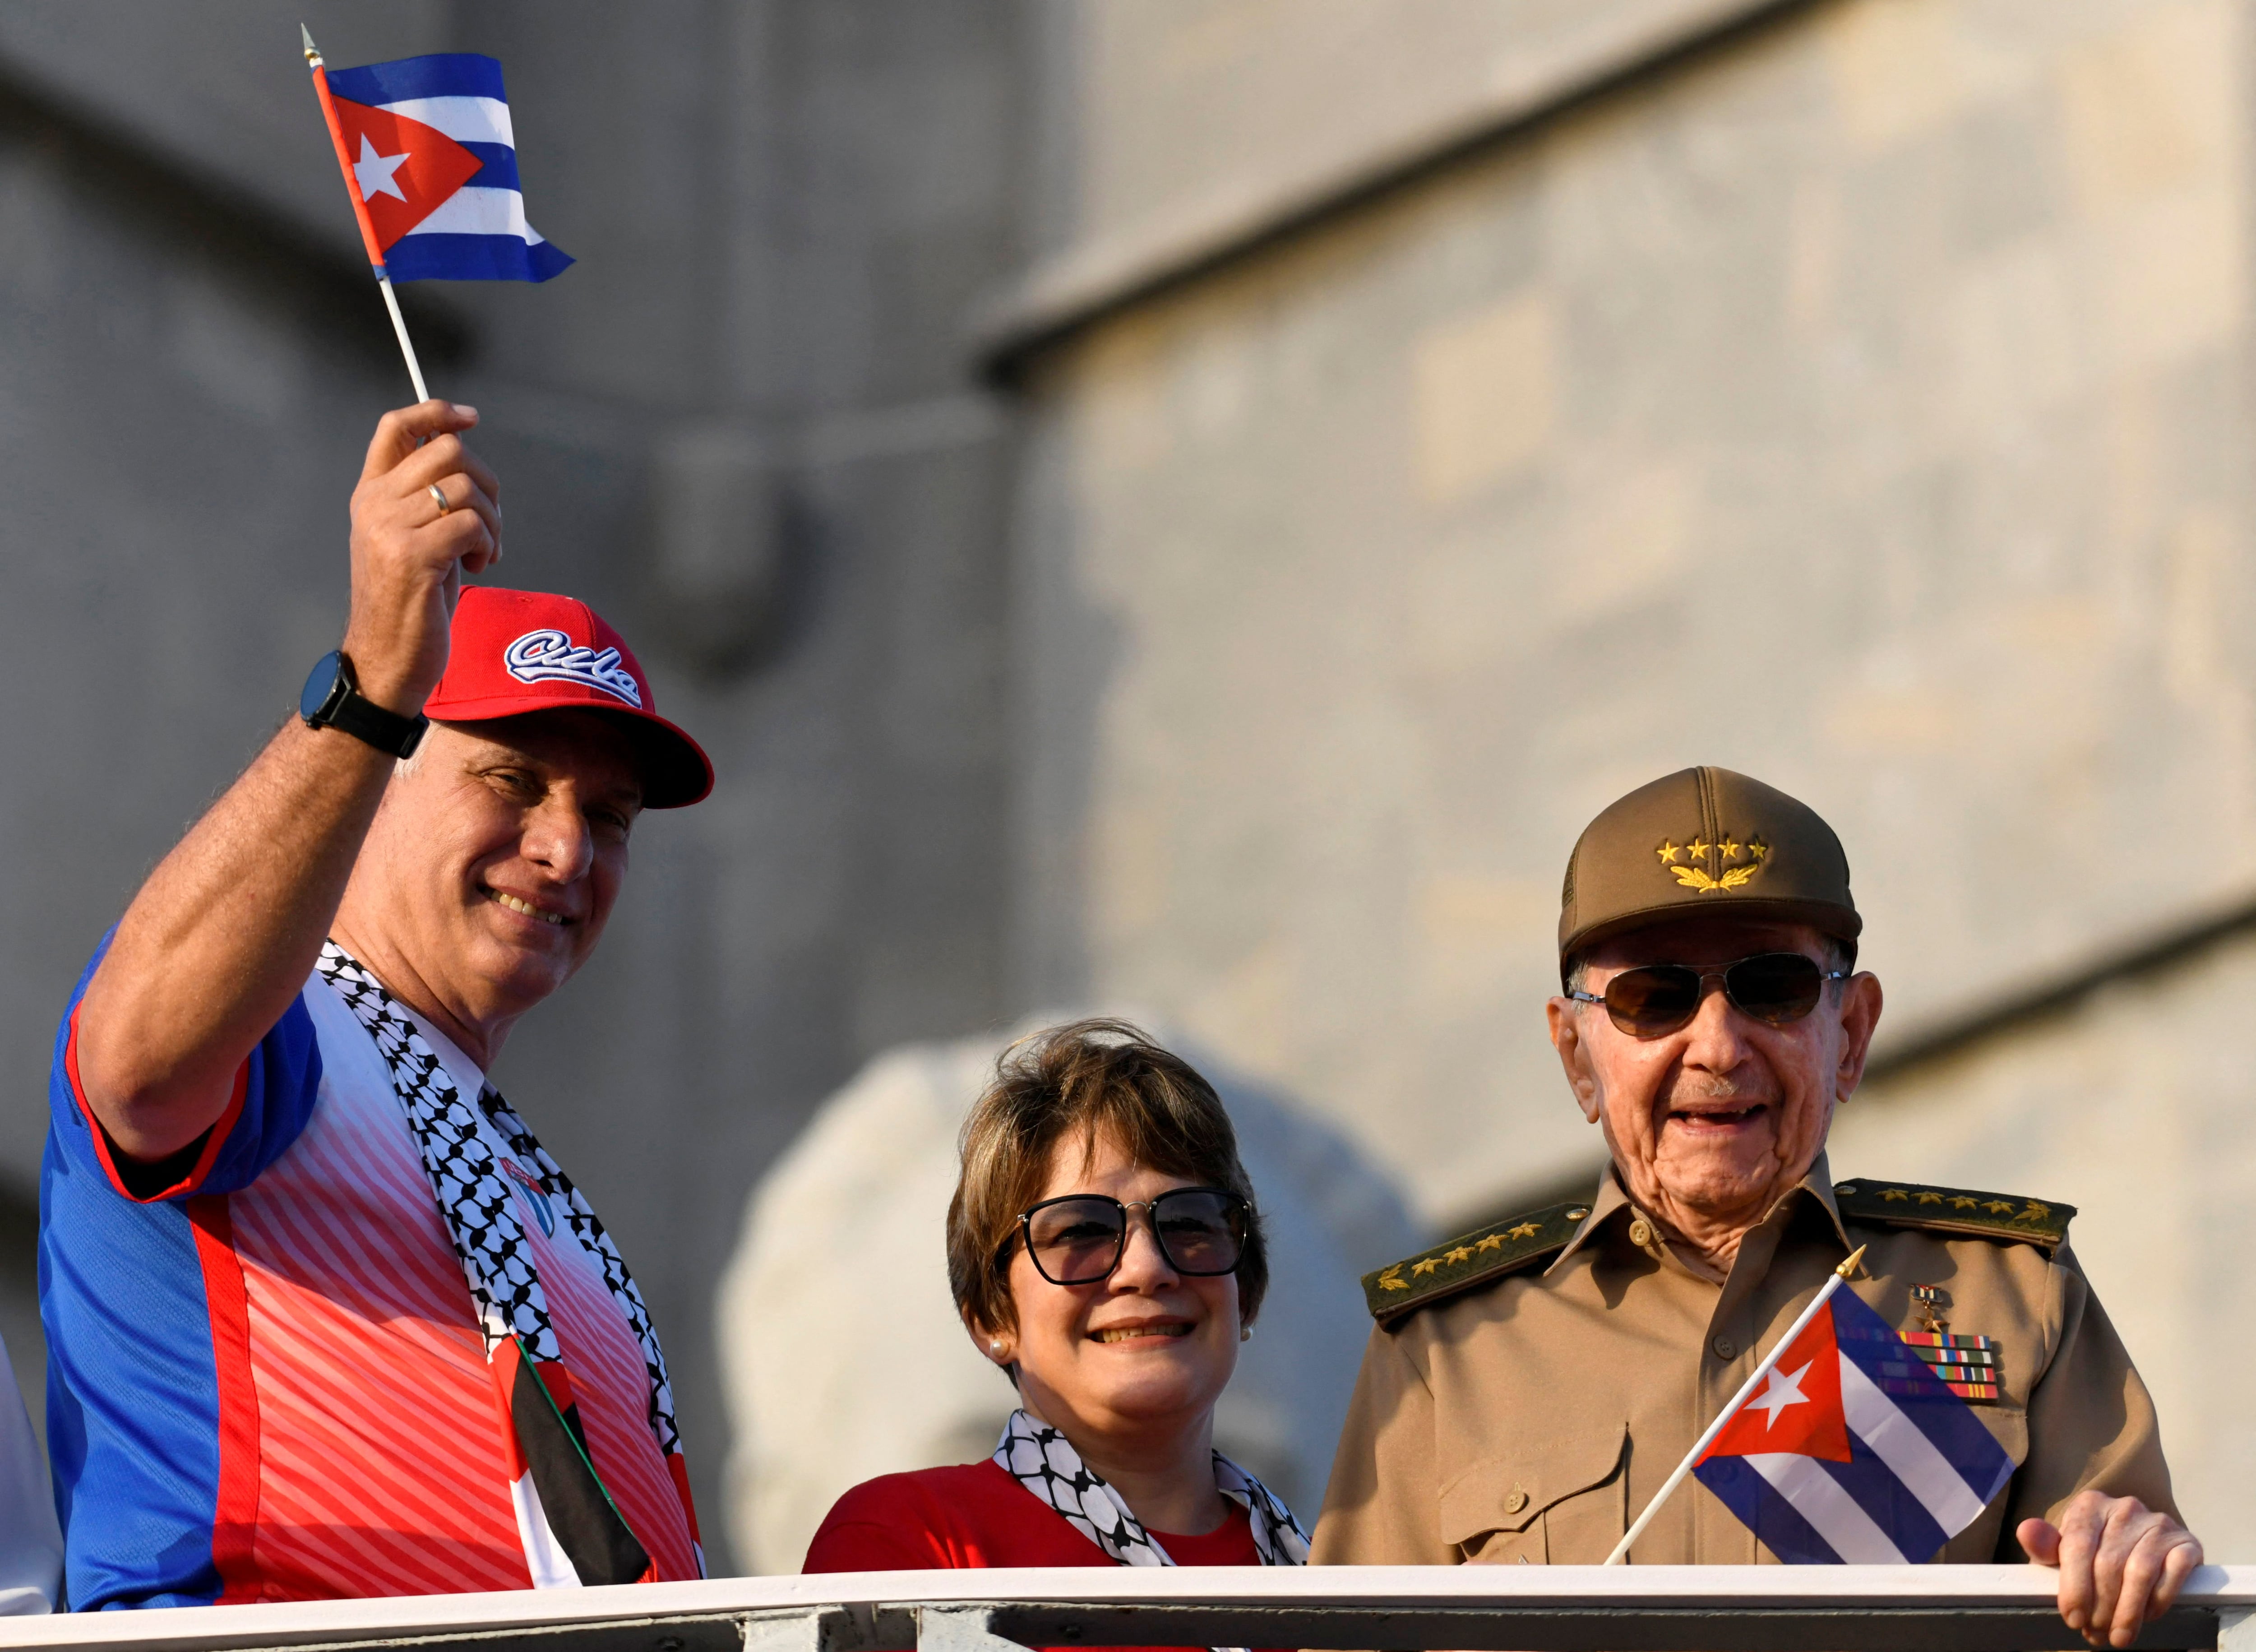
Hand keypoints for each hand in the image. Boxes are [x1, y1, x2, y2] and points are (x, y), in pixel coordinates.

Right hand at [341, 401, 501, 713]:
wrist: (385, 660)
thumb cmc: (411, 604)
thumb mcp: (415, 540)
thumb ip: (429, 500)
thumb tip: (466, 459)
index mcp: (370, 494)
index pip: (396, 426)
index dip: (436, 411)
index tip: (471, 418)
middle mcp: (373, 504)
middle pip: (447, 450)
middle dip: (487, 481)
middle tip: (490, 523)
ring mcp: (388, 528)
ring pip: (466, 487)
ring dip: (493, 520)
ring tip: (484, 553)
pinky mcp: (412, 556)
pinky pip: (471, 523)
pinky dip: (488, 543)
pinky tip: (479, 567)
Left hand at [2021, 1492, 2202, 1647]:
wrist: (2138, 1547)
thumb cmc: (2092, 1553)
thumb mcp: (2063, 1551)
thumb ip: (2045, 1546)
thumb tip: (2026, 1531)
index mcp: (2089, 1505)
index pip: (2077, 1545)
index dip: (2074, 1587)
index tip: (2073, 1620)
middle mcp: (2125, 1507)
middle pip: (2107, 1564)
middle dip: (2100, 1606)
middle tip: (2095, 1634)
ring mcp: (2159, 1523)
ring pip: (2139, 1572)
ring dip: (2128, 1611)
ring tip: (2118, 1637)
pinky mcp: (2186, 1543)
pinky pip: (2173, 1574)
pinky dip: (2158, 1600)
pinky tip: (2147, 1618)